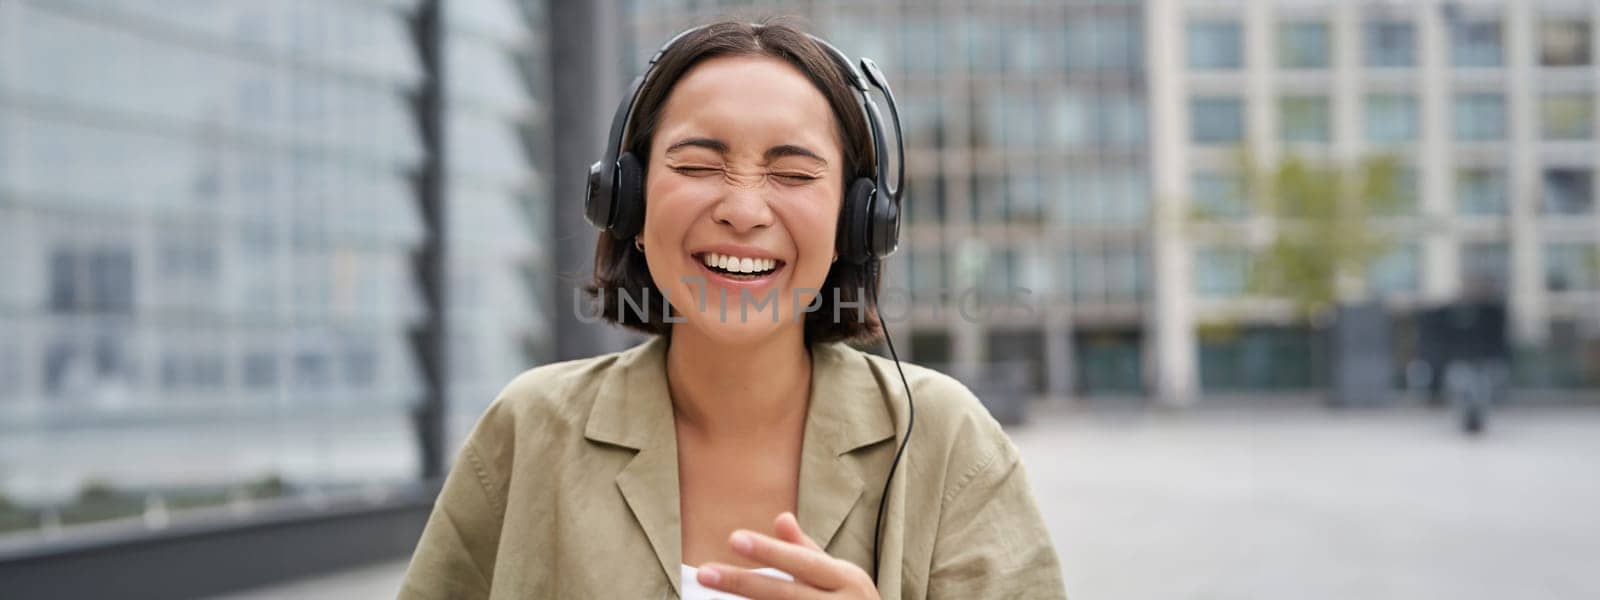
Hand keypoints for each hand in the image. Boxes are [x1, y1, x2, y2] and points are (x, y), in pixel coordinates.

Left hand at [695, 512, 879, 598]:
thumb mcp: (840, 574)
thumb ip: (807, 550)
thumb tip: (780, 517)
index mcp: (847, 579)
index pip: (802, 562)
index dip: (769, 551)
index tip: (733, 537)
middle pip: (784, 595)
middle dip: (743, 583)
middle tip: (704, 573)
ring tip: (712, 593)